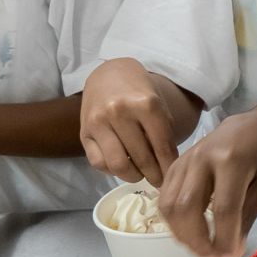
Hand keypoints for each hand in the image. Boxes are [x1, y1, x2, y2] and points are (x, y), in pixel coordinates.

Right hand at [79, 58, 177, 185]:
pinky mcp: (84, 132)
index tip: (173, 177)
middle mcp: (120, 112)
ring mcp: (99, 122)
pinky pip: (99, 163)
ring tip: (142, 175)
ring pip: (118, 164)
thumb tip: (168, 169)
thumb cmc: (140, 93)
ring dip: (133, 176)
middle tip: (160, 182)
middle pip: (141, 158)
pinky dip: (112, 171)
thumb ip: (164, 134)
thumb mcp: (159, 107)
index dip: (169, 167)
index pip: (162, 146)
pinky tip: (123, 167)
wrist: (110, 75)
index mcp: (146, 104)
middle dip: (154, 175)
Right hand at [158, 114, 256, 256]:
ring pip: (169, 205)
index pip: (223, 207)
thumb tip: (229, 252)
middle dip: (197, 240)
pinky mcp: (174, 165)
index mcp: (232, 161)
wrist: (249, 127)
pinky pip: (164, 198)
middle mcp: (203, 158)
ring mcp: (184, 160)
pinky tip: (189, 232)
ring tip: (201, 250)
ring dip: (182, 235)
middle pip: (188, 207)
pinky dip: (174, 221)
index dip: (223, 238)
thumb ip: (246, 218)